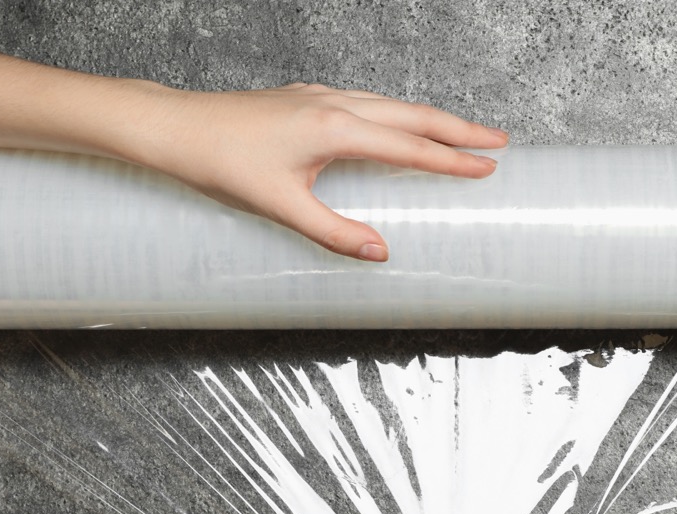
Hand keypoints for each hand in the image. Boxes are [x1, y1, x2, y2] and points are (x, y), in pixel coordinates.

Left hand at [123, 82, 507, 260]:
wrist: (177, 129)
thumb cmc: (221, 164)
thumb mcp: (281, 206)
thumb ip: (333, 231)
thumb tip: (379, 254)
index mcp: (335, 129)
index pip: (409, 146)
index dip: (451, 159)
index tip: (487, 168)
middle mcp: (334, 104)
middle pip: (412, 114)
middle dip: (458, 129)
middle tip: (498, 141)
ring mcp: (320, 96)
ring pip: (391, 103)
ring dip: (430, 117)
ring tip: (462, 131)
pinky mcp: (306, 98)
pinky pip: (368, 101)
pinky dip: (397, 112)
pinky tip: (398, 122)